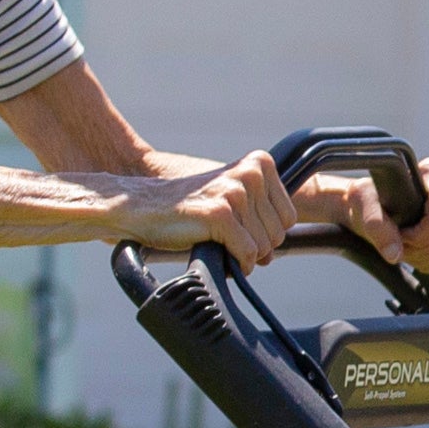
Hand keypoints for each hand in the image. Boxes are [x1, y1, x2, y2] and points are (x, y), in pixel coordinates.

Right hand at [133, 151, 292, 270]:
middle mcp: (250, 173)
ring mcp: (235, 192)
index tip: (241, 230)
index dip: (265, 233)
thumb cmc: (186, 208)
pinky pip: (247, 254)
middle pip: (278, 234)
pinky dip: (236, 263)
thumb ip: (259, 215)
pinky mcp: (220, 214)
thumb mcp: (230, 198)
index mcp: (258, 163)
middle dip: (255, 246)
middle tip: (225, 238)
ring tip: (216, 240)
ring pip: (263, 247)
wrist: (140, 206)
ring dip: (241, 254)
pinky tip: (216, 251)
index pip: (288, 216)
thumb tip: (275, 252)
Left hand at [308, 152, 428, 276]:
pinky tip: (421, 255)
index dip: (419, 235)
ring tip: (407, 246)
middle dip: (420, 249)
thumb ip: (376, 224)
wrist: (372, 206)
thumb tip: (394, 254)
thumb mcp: (363, 204)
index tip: (401, 232)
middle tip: (399, 243)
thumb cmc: (368, 199)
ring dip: (426, 258)